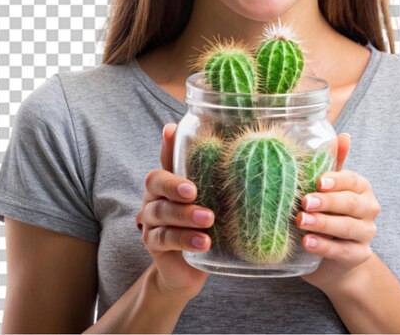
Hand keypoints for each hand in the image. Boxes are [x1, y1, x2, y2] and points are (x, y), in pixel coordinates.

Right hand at [135, 123, 211, 299]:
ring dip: (185, 215)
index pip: (166, 157)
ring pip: (161, 212)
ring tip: (208, 220)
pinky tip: (203, 241)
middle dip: (173, 184)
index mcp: (170, 179)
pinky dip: (184, 239)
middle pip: (155, 181)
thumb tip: (249, 155)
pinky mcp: (153, 243)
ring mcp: (151, 219)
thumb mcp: (214, 202)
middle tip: (194, 190)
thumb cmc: (205, 226)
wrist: (189, 269)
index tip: (171, 130)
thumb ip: (220, 182)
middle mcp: (155, 195)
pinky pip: (164, 238)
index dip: (167, 145)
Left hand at [299, 134, 380, 290]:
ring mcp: (367, 233)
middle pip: (350, 203)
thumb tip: (344, 136)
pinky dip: (324, 247)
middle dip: (327, 202)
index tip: (318, 182)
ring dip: (323, 224)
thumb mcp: (328, 187)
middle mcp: (369, 209)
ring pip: (348, 227)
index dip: (336, 181)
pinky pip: (343, 251)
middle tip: (305, 202)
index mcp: (361, 187)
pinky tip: (308, 242)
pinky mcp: (360, 255)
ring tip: (301, 222)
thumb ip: (333, 162)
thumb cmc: (327, 211)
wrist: (331, 255)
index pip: (352, 180)